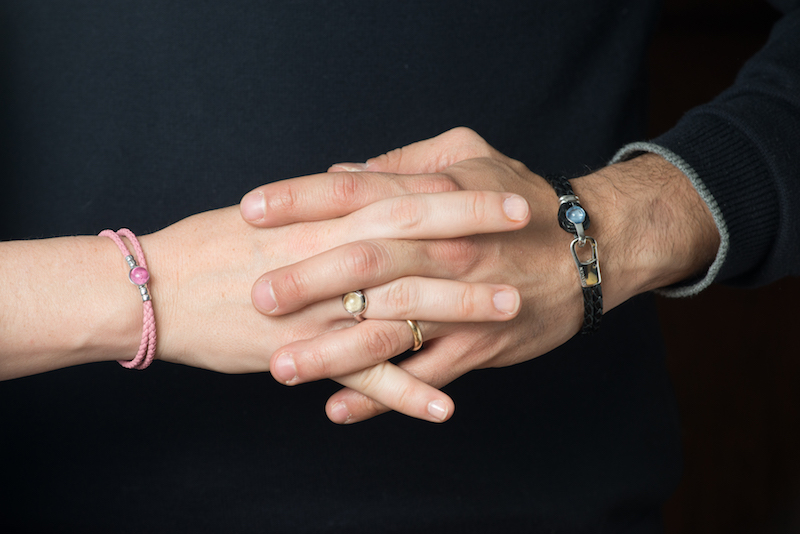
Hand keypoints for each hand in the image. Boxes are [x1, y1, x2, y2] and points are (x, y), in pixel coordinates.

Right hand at [1, 194, 524, 425]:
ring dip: (458, 308)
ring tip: (510, 310)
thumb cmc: (211, 247)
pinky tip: (446, 406)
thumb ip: (322, 203)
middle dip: (473, 231)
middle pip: (412, 238)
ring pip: (399, 305)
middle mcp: (326, 255)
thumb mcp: (271, 213)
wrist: (155, 289)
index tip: (502, 185)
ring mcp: (319, 307)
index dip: (455, 189)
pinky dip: (405, 392)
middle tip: (525, 228)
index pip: (399, 194)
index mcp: (319, 216)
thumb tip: (360, 184)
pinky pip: (363, 376)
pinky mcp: (303, 353)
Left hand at [241, 127, 719, 422]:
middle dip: (307, 280)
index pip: (356, 192)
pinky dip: (381, 398)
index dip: (300, 199)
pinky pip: (421, 376)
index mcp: (435, 198)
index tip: (251, 210)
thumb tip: (344, 170)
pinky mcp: (477, 345)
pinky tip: (337, 411)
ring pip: (388, 330)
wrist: (591, 249)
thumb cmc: (523, 198)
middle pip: (365, 262)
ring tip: (282, 367)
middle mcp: (443, 250)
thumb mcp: (469, 155)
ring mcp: (460, 302)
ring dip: (333, 351)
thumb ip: (403, 161)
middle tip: (255, 296)